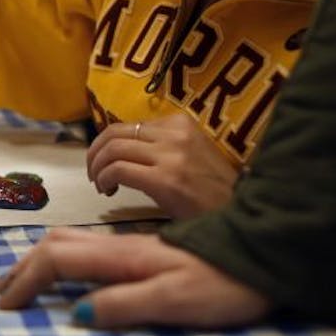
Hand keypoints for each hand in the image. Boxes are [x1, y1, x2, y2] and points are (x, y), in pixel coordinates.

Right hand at [0, 227, 270, 327]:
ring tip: (23, 280)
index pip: (59, 260)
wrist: (268, 258)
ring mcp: (135, 246)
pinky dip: (63, 259)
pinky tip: (68, 272)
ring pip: (72, 242)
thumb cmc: (227, 284)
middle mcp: (123, 245)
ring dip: (40, 259)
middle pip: (58, 244)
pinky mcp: (148, 251)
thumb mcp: (177, 301)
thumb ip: (126, 305)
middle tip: (2, 293)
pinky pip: (89, 248)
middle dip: (24, 267)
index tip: (7, 307)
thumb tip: (75, 314)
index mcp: (124, 257)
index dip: (27, 281)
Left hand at [85, 114, 239, 218]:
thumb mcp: (189, 155)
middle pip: (114, 133)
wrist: (241, 211)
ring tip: (101, 185)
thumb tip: (121, 150)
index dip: (108, 144)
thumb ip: (160, 146)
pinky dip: (105, 179)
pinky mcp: (164, 179)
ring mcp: (170, 155)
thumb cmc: (212, 190)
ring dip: (97, 168)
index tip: (106, 163)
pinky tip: (108, 191)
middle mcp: (174, 133)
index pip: (128, 125)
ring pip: (112, 149)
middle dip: (95, 153)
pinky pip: (118, 170)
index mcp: (179, 123)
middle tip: (94, 173)